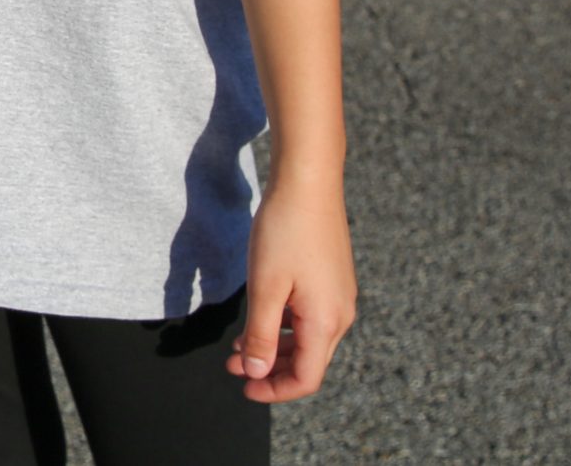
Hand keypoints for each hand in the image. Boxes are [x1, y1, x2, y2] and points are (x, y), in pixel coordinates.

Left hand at [227, 175, 355, 402]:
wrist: (308, 181)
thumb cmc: (285, 230)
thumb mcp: (266, 286)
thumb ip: (260, 334)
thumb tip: (255, 373)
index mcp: (326, 321)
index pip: (306, 378)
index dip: (274, 390)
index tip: (242, 388)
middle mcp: (340, 314)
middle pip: (308, 362)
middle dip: (269, 370)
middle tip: (231, 366)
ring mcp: (338, 296)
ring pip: (306, 339)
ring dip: (273, 347)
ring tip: (237, 346)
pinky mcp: (331, 279)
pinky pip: (308, 317)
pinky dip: (282, 325)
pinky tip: (258, 317)